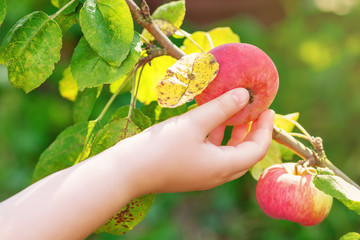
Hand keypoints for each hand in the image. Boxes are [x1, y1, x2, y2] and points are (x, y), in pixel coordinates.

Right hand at [120, 88, 274, 193]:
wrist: (127, 171)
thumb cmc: (161, 147)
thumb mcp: (194, 123)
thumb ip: (221, 107)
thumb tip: (244, 94)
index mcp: (222, 167)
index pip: (256, 149)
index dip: (266, 129)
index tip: (268, 108)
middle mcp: (216, 175)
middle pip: (244, 154)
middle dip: (252, 132)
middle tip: (254, 111)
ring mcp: (202, 174)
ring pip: (227, 154)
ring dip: (233, 133)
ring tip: (233, 111)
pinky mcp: (189, 170)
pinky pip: (212, 154)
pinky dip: (216, 137)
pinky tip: (209, 120)